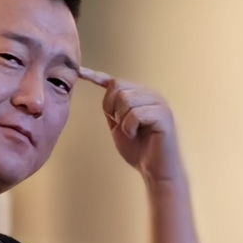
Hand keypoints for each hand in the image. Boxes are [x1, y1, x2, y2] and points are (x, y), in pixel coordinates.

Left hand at [80, 67, 182, 183]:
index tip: (79, 72)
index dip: (96, 76)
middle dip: (113, 110)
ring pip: (126, 99)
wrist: (155, 170)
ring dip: (123, 121)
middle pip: (118, 88)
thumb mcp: (118, 126)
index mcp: (140, 96)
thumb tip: (104, 88)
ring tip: (132, 132)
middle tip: (123, 127)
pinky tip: (137, 135)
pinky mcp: (163, 114)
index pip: (115, 82)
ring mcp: (158, 103)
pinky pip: (135, 113)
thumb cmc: (138, 150)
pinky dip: (130, 127)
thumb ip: (112, 109)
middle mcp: (150, 95)